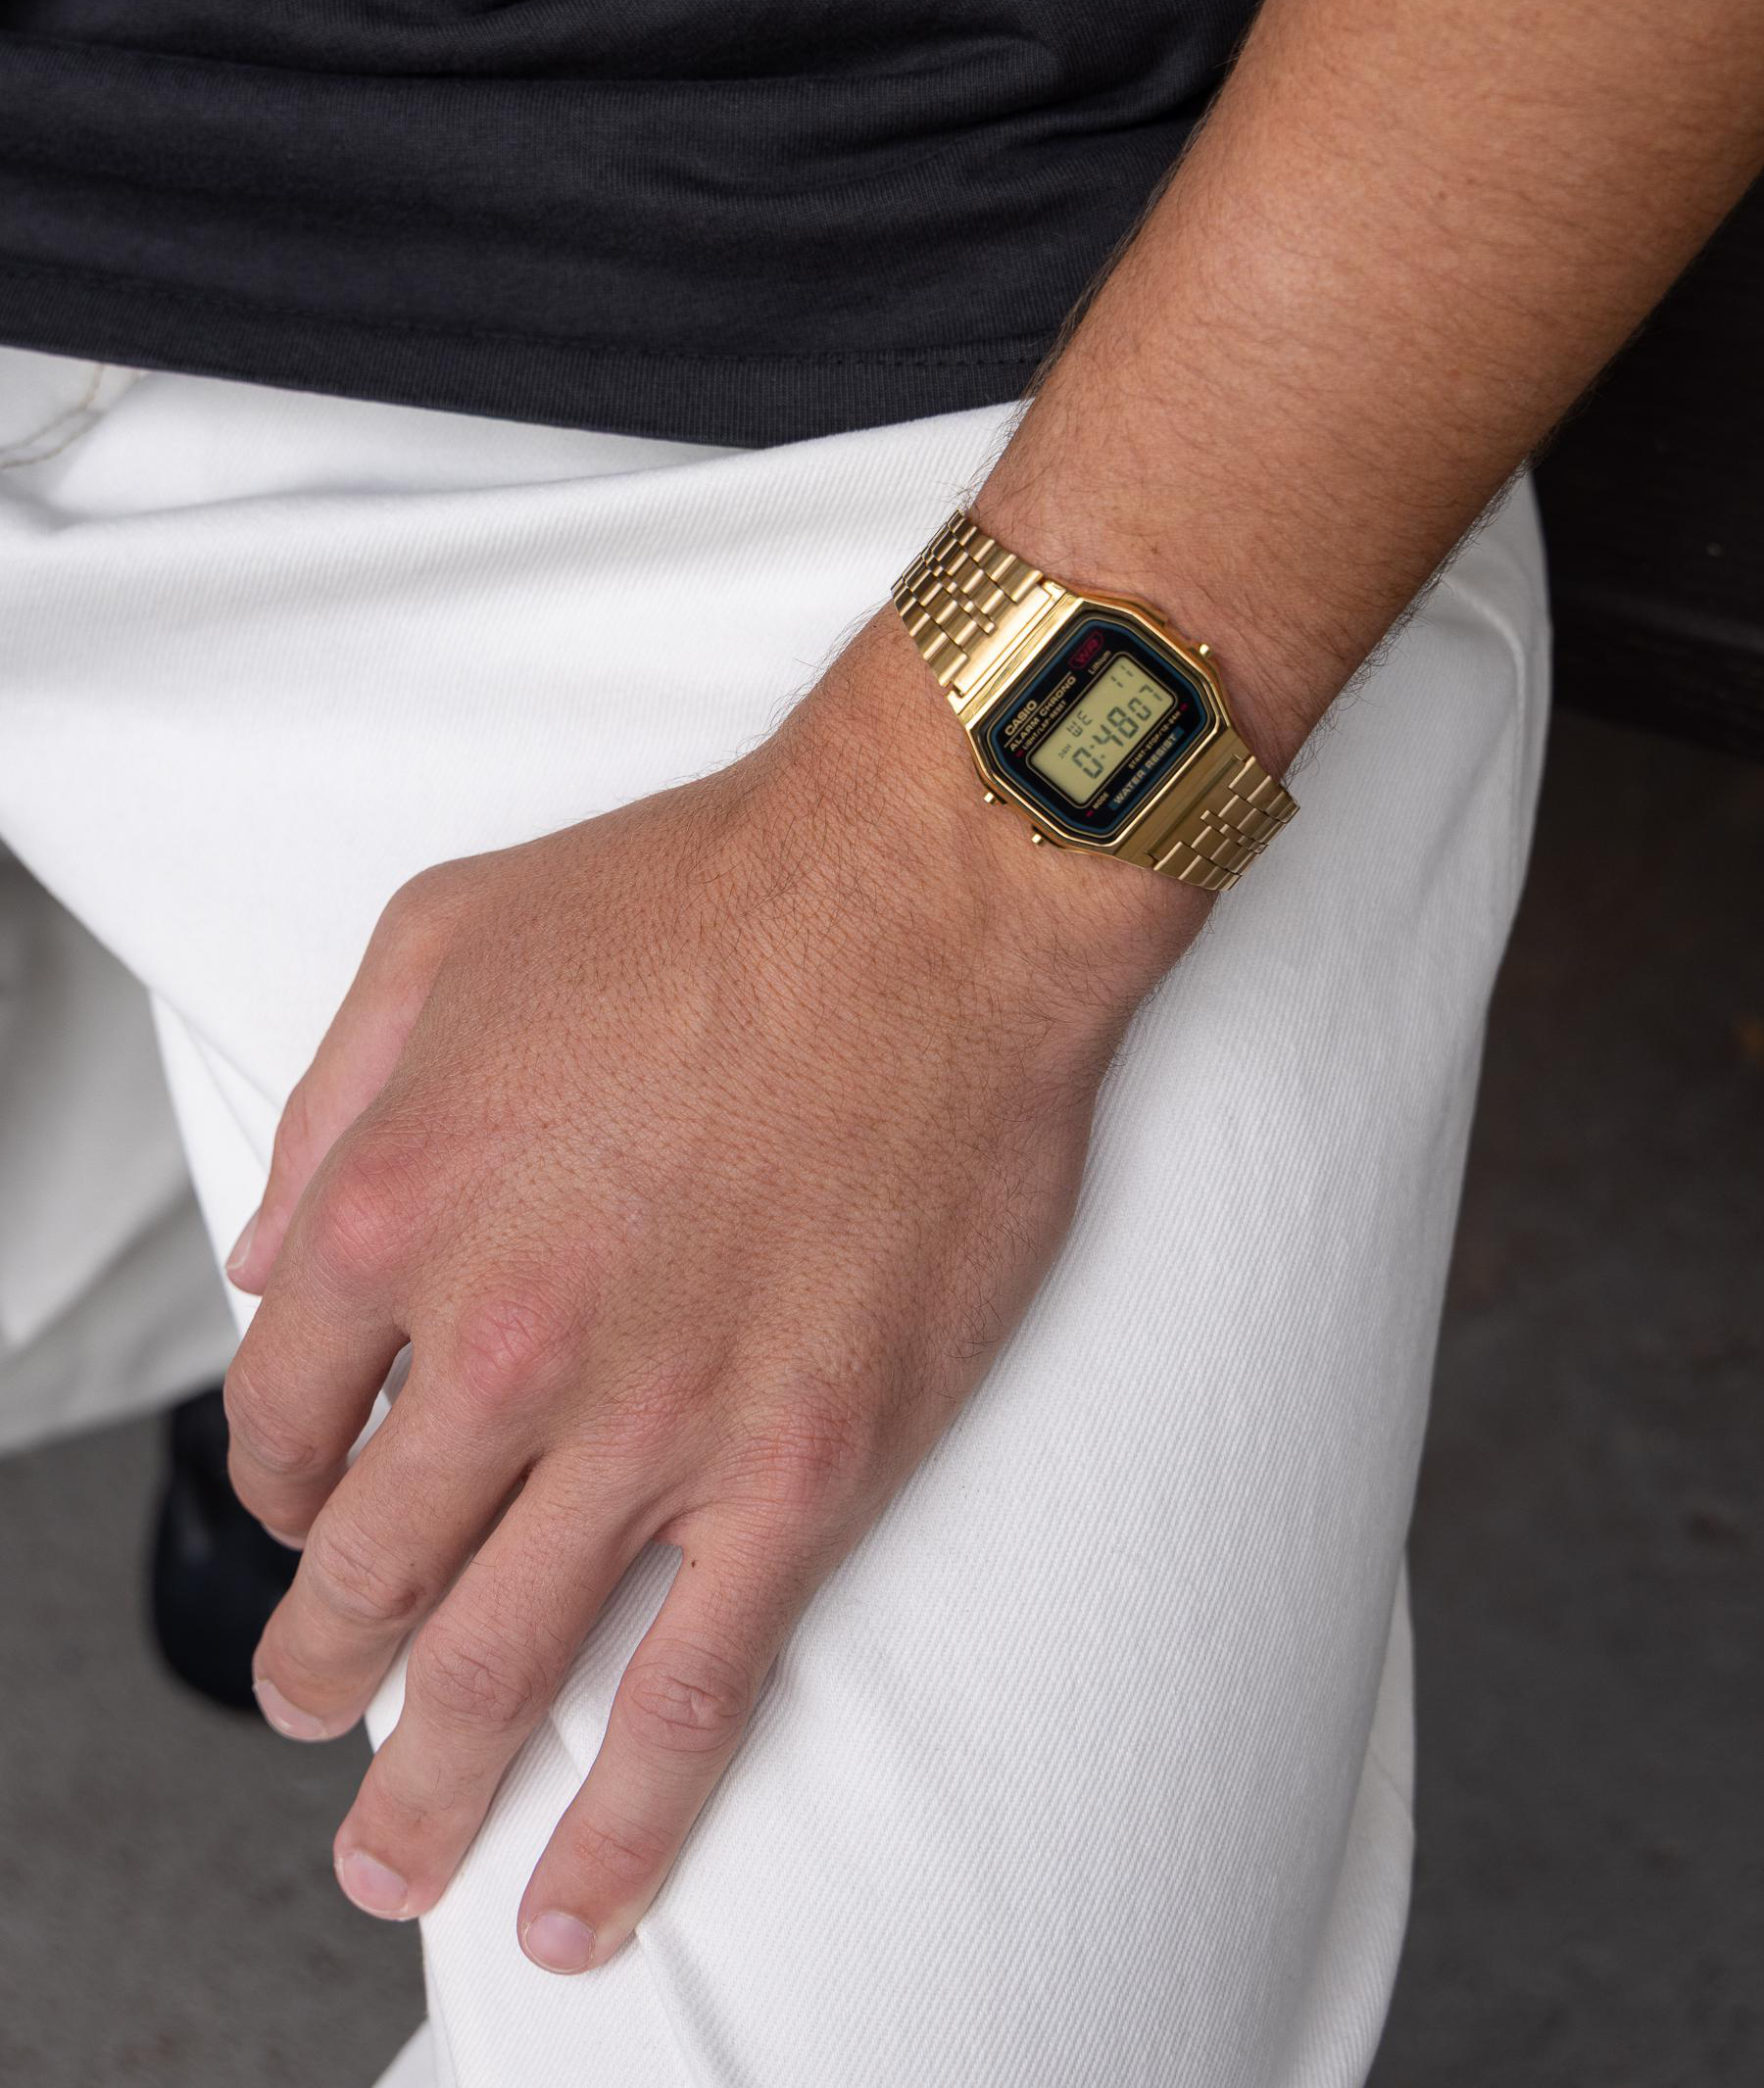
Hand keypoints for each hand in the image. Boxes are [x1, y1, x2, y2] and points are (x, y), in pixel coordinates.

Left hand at [224, 611, 1200, 1970]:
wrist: (928, 895)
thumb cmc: (699, 893)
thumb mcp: (441, 937)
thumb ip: (328, 1106)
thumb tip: (265, 1259)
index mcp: (393, 1212)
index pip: (281, 1420)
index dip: (277, 1486)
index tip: (306, 1508)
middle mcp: (500, 1348)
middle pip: (364, 1572)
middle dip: (320, 1664)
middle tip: (315, 1709)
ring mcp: (655, 1427)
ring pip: (498, 1664)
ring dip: (425, 1783)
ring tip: (395, 1860)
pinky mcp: (802, 1472)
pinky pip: (693, 1695)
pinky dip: (625, 1828)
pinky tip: (577, 1907)